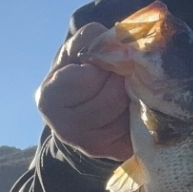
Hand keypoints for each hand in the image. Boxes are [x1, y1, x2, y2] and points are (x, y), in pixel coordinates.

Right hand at [36, 23, 131, 161]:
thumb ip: (90, 40)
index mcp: (49, 99)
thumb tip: (122, 39)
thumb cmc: (76, 74)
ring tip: (124, 88)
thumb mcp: (73, 52)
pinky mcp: (117, 152)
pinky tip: (133, 105)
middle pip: (113, 94)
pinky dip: (143, 110)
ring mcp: (92, 144)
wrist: (80, 116)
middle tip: (116, 74)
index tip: (97, 63)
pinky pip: (143, 125)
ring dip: (134, 91)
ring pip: (130, 108)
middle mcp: (67, 128)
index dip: (100, 63)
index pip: (89, 76)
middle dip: (120, 77)